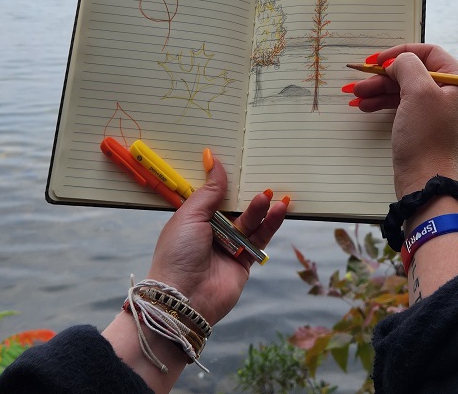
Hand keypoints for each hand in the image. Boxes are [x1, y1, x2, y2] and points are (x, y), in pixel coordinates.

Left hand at [146, 150, 287, 325]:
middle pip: (234, 207)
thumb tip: (213, 159)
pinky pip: (260, 239)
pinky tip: (279, 209)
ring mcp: (229, 247)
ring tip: (270, 193)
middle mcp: (211, 232)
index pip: (212, 195)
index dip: (224, 181)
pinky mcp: (244, 261)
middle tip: (261, 176)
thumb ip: (209, 191)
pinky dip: (270, 224)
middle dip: (247, 193)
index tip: (238, 161)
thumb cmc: (178, 253)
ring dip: (261, 208)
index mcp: (193, 219)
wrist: (184, 298)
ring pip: (250, 222)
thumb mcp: (190, 216)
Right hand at [350, 44, 457, 196]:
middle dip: (383, 76)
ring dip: (379, 90)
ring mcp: (437, 112)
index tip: (378, 60)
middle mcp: (451, 94)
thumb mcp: (418, 91)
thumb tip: (397, 62)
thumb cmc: (426, 136)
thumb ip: (407, 66)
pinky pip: (402, 106)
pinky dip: (384, 103)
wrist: (424, 180)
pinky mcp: (424, 127)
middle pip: (413, 72)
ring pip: (404, 90)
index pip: (430, 53)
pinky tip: (366, 106)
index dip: (401, 53)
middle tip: (360, 81)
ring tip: (356, 96)